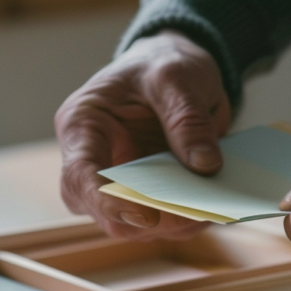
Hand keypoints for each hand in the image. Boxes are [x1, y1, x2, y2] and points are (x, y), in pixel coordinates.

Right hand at [55, 31, 230, 239]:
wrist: (177, 71)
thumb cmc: (162, 64)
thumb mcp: (176, 76)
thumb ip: (187, 119)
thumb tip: (204, 166)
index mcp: (82, 126)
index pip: (80, 174)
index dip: (107, 201)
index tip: (146, 216)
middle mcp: (91, 161)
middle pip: (102, 212)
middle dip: (148, 220)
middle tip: (194, 213)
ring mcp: (115, 184)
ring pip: (132, 226)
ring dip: (171, 225)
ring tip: (210, 210)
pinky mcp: (142, 197)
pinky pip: (160, 224)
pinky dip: (184, 222)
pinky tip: (210, 210)